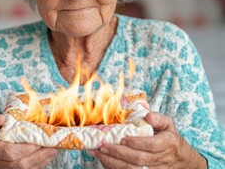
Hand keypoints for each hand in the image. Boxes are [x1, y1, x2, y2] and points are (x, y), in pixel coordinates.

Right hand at [0, 113, 56, 168]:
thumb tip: (2, 118)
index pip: (8, 152)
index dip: (25, 148)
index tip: (39, 140)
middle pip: (19, 164)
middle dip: (38, 156)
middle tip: (52, 145)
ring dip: (40, 162)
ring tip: (53, 150)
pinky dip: (37, 166)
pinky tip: (45, 158)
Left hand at [90, 112, 206, 168]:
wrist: (180, 158)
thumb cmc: (169, 137)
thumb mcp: (168, 124)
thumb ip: (158, 118)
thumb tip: (148, 116)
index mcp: (168, 143)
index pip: (152, 145)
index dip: (137, 143)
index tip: (123, 138)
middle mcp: (162, 158)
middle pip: (140, 159)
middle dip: (119, 153)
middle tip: (103, 146)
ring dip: (114, 162)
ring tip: (99, 153)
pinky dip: (115, 168)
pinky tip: (104, 160)